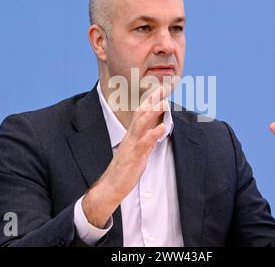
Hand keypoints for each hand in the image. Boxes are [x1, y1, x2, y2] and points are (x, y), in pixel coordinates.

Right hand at [82, 86, 167, 227]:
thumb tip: (157, 131)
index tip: (159, 89)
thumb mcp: (138, 152)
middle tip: (161, 87)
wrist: (111, 186)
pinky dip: (154, 134)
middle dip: (151, 100)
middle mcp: (130, 137)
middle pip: (141, 114)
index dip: (150, 101)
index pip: (140, 113)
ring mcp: (131, 146)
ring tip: (164, 102)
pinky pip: (144, 143)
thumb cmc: (125, 170)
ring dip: (153, 112)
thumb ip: (147, 140)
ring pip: (141, 124)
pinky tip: (163, 128)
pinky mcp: (134, 157)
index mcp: (131, 135)